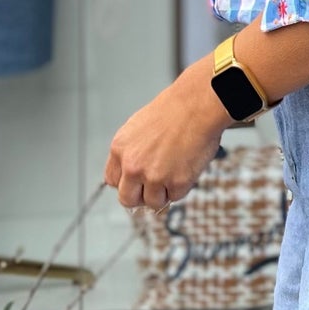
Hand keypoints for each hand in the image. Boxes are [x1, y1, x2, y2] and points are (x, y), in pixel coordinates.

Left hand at [104, 60, 227, 210]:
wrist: (195, 107)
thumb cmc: (172, 111)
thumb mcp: (137, 128)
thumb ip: (131, 152)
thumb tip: (132, 173)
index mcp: (119, 149)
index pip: (112, 181)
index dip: (126, 182)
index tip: (136, 182)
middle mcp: (132, 166)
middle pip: (127, 199)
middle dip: (140, 196)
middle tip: (153, 188)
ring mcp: (154, 176)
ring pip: (153, 202)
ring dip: (164, 192)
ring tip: (174, 171)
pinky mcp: (176, 183)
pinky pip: (176, 196)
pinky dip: (182, 186)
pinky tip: (185, 167)